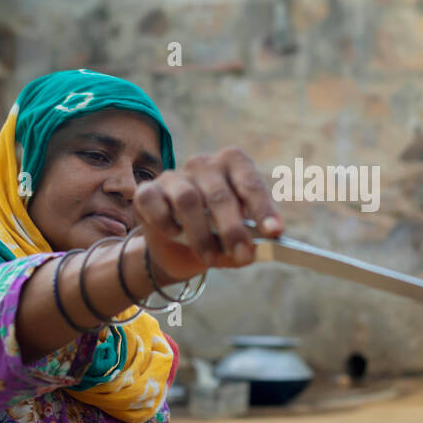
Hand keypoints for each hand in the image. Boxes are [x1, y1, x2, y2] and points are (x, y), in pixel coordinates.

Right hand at [133, 147, 282, 283]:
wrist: (176, 248)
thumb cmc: (217, 234)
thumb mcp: (237, 239)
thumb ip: (248, 242)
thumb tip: (254, 251)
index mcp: (233, 165)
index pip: (249, 182)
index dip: (263, 207)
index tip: (274, 232)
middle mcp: (204, 164)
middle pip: (219, 195)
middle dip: (233, 229)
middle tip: (244, 256)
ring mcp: (174, 176)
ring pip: (188, 200)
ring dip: (201, 235)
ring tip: (210, 259)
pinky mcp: (147, 191)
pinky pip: (154, 203)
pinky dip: (166, 223)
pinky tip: (175, 235)